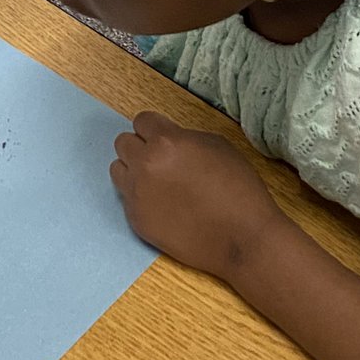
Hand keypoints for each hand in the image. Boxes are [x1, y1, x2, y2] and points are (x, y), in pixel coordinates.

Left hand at [110, 111, 284, 279]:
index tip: (162, 137)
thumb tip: (169, 139)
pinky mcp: (135, 219)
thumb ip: (185, 137)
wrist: (242, 239)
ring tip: (158, 182)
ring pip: (118, 169)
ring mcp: (136, 194)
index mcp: (165, 142)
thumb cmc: (238, 190)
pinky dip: (141, 198)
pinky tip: (164, 206)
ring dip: (134, 170)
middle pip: (123, 143)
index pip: (141, 121)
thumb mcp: (218, 146)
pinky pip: (126, 197)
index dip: (154, 128)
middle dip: (141, 147)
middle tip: (161, 160)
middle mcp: (145, 165)